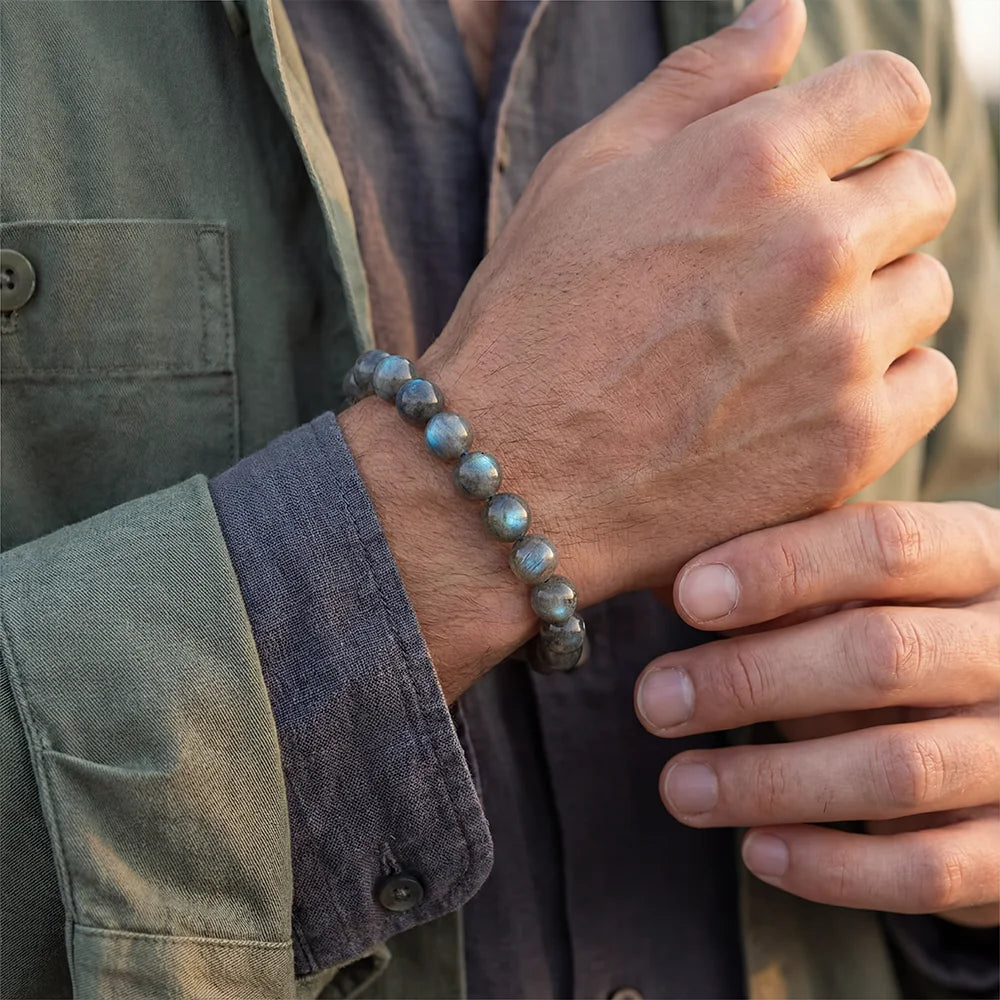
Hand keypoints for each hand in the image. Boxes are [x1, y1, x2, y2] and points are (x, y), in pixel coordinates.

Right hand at [343, 0, 956, 697]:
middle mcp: (813, 247)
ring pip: (928, 290)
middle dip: (871, 209)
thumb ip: (697, 84)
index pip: (892, 92)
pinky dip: (886, 380)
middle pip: (925, 190)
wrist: (506, 476)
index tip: (832, 160)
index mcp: (751, 158)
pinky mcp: (846, 444)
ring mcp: (838, 351)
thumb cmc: (529, 321)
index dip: (864, 121)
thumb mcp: (584, 173)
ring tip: (793, 335)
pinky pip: (929, 383)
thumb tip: (785, 15)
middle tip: (798, 260)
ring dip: (876, 300)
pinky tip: (815, 392)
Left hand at [635, 501, 999, 926]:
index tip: (688, 597)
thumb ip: (796, 586)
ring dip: (771, 782)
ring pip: (899, 768)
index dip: (781, 567)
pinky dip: (835, 867)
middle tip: (655, 701)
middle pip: (882, 654)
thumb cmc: (900, 637)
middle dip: (752, 678)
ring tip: (678, 787)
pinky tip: (757, 850)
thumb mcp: (862, 593)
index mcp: (976, 558)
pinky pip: (930, 869)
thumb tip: (680, 588)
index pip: (884, 543)